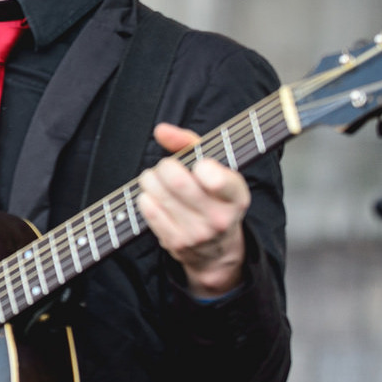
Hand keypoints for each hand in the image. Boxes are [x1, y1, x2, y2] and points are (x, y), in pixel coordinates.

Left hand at [137, 123, 249, 298]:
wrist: (217, 250)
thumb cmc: (213, 198)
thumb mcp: (215, 168)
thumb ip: (188, 143)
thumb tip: (161, 130)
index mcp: (236, 196)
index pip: (217, 180)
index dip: (202, 166)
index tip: (199, 165)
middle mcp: (219, 218)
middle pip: (177, 181)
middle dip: (165, 167)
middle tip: (167, 168)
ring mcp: (197, 233)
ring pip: (158, 193)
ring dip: (151, 179)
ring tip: (157, 180)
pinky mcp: (175, 243)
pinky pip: (148, 209)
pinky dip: (146, 196)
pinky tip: (154, 196)